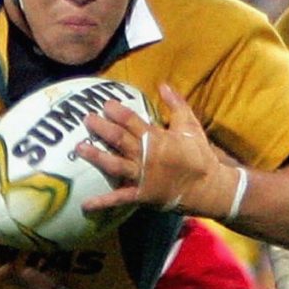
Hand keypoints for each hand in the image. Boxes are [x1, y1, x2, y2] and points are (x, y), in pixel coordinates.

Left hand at [80, 82, 237, 217]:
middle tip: (86, 119)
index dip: (116, 111)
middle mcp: (145, 156)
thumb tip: (163, 84)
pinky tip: (85, 204)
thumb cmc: (200, 156)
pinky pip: (119, 198)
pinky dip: (102, 202)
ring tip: (79, 148)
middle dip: (101, 128)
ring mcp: (141, 177)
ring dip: (96, 156)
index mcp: (156, 138)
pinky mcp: (141, 195)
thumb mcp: (191, 126)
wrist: (209, 188)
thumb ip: (177, 104)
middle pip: (118, 139)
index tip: (105, 104)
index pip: (131, 120)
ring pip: (113, 165)